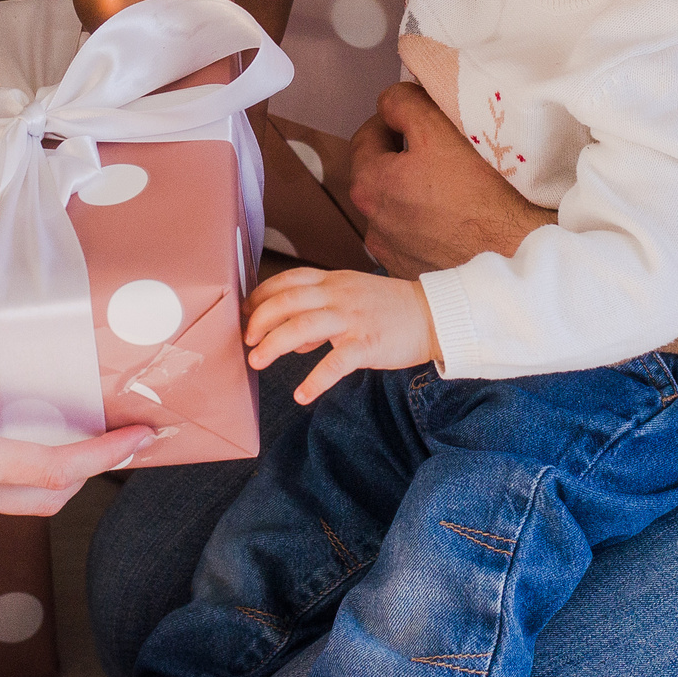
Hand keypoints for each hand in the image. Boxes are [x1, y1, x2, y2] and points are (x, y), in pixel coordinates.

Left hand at [244, 267, 436, 403]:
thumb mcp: (351, 299)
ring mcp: (353, 318)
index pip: (287, 281)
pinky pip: (335, 363)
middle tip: (246, 341)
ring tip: (257, 362)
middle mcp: (338, 295)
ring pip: (303, 327)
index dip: (260, 296)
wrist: (434, 315)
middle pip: (287, 302)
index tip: (243, 313)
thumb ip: (318, 314)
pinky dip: (315, 380)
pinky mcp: (368, 343)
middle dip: (260, 321)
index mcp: (333, 281)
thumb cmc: (389, 309)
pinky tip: (302, 395)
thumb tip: (289, 341)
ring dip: (274, 345)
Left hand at [349, 82, 552, 279]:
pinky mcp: (414, 274)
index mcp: (368, 185)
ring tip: (451, 188)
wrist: (512, 254)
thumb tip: (389, 102)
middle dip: (403, 157)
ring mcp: (392, 254)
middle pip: (381, 174)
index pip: (368, 136)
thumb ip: (403, 105)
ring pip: (397, 208)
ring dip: (414, 194)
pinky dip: (427, 226)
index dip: (394, 119)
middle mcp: (372, 224)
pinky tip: (455, 219)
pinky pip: (414, 239)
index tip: (419, 118)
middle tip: (440, 149)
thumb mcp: (438, 129)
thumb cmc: (478, 191)